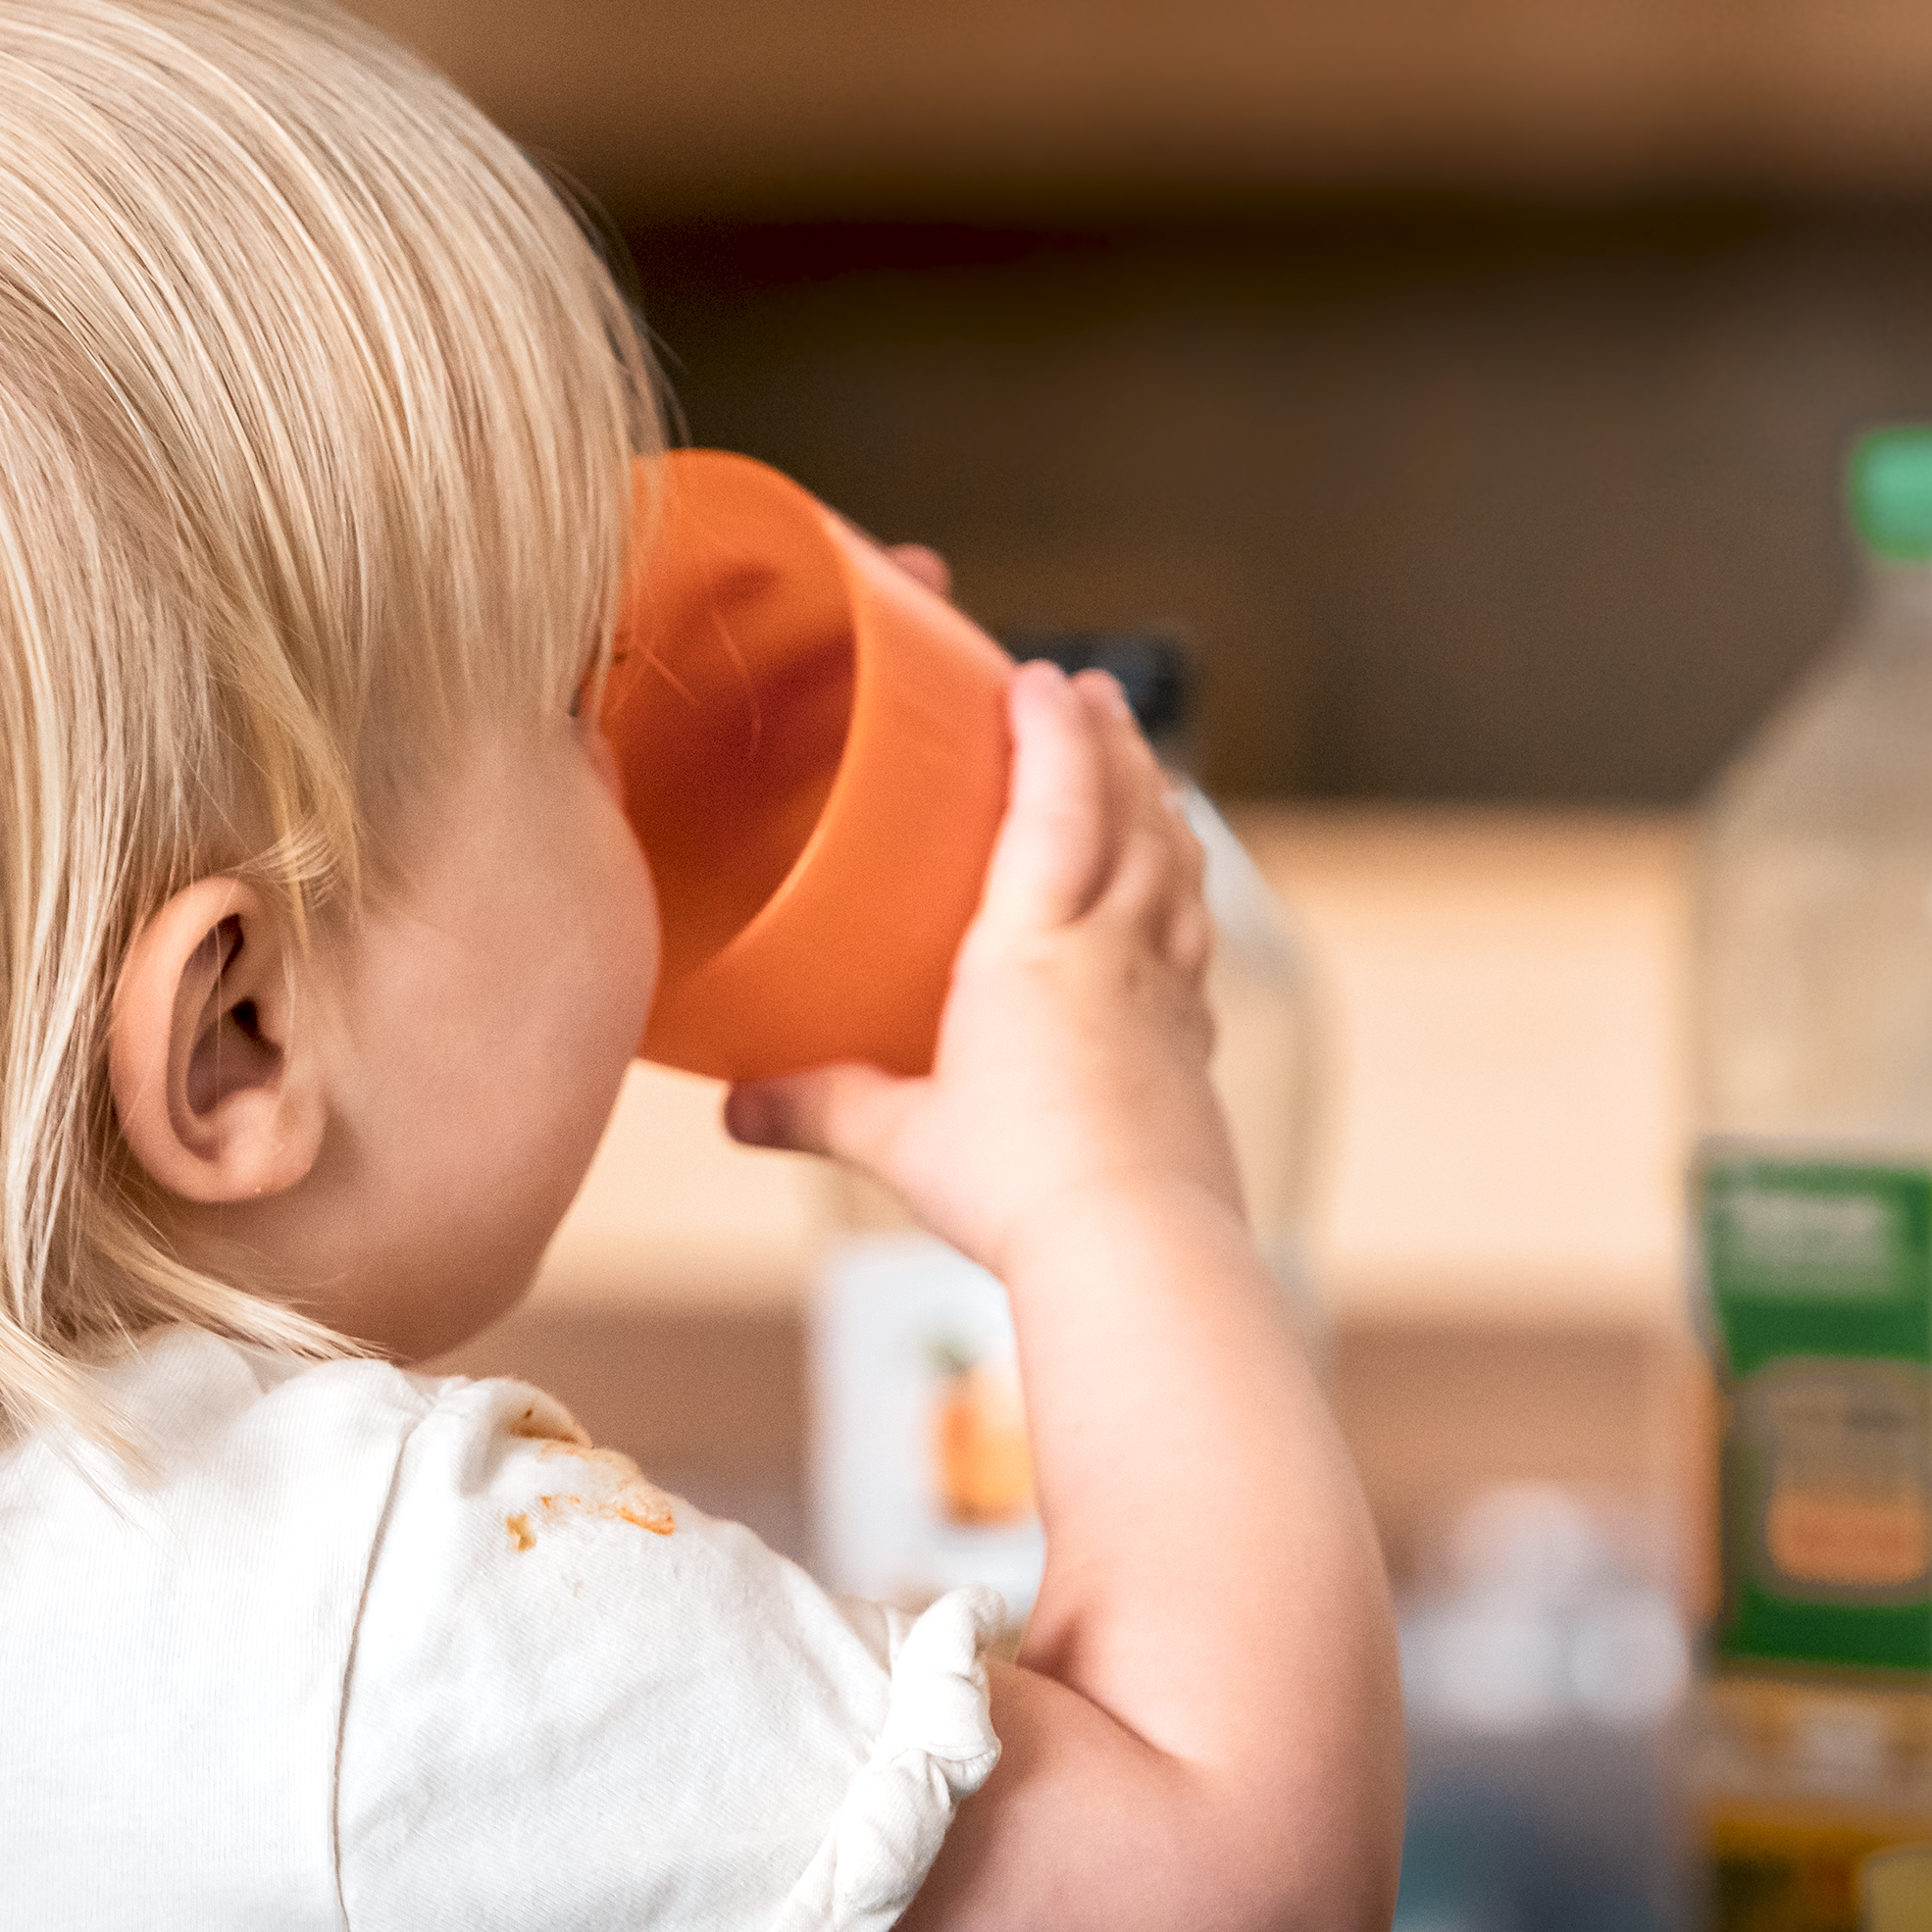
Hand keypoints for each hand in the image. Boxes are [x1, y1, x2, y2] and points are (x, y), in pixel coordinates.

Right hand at [723, 661, 1238, 1271]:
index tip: (1042, 676)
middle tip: (1102, 696)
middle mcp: (1114, 951)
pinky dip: (1184, 900)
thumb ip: (820, 1107)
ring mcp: (1166, 997)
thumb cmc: (1016, 1190)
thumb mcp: (901, 1140)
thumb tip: (737, 1105)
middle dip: (1115, 743)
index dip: (1050, 729)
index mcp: (1036, 945)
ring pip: (1175, 871)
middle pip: (1131, 814)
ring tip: (1150, 777)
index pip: (1054, 801)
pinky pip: (1192, 945)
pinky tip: (1175, 911)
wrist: (1138, 1255)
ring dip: (1161, 808)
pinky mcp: (1194, 1050)